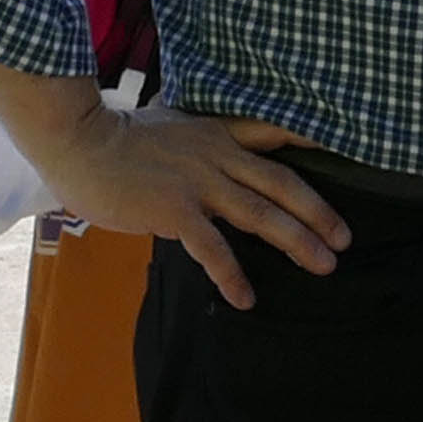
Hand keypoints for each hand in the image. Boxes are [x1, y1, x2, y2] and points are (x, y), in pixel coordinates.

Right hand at [35, 106, 348, 311]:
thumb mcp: (164, 124)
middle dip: (318, 211)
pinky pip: (214, 248)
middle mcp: (216, 155)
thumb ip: (191, 138)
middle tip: (344, 239)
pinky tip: (246, 297)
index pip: (272, 133)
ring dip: (297, 241)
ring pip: (261, 214)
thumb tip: (197, 150)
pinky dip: (233, 275)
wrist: (78, 140)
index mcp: (215, 133)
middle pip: (281, 182)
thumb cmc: (112, 137)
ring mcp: (198, 182)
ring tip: (324, 265)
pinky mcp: (176, 210)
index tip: (344, 156)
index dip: (310, 143)